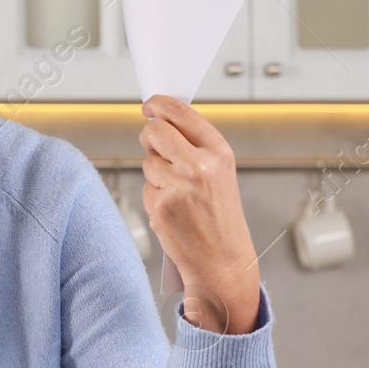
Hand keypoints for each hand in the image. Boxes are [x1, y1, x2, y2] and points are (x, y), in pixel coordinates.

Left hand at [139, 94, 260, 334]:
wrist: (222, 263)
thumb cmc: (220, 218)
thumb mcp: (219, 174)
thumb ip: (195, 147)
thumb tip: (161, 122)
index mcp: (219, 153)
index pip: (181, 113)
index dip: (159, 104)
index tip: (150, 105)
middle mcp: (199, 166)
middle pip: (155, 131)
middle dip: (149, 136)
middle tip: (154, 144)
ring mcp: (177, 186)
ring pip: (148, 161)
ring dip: (155, 173)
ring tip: (178, 194)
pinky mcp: (160, 205)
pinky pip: (146, 187)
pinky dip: (154, 197)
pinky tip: (173, 211)